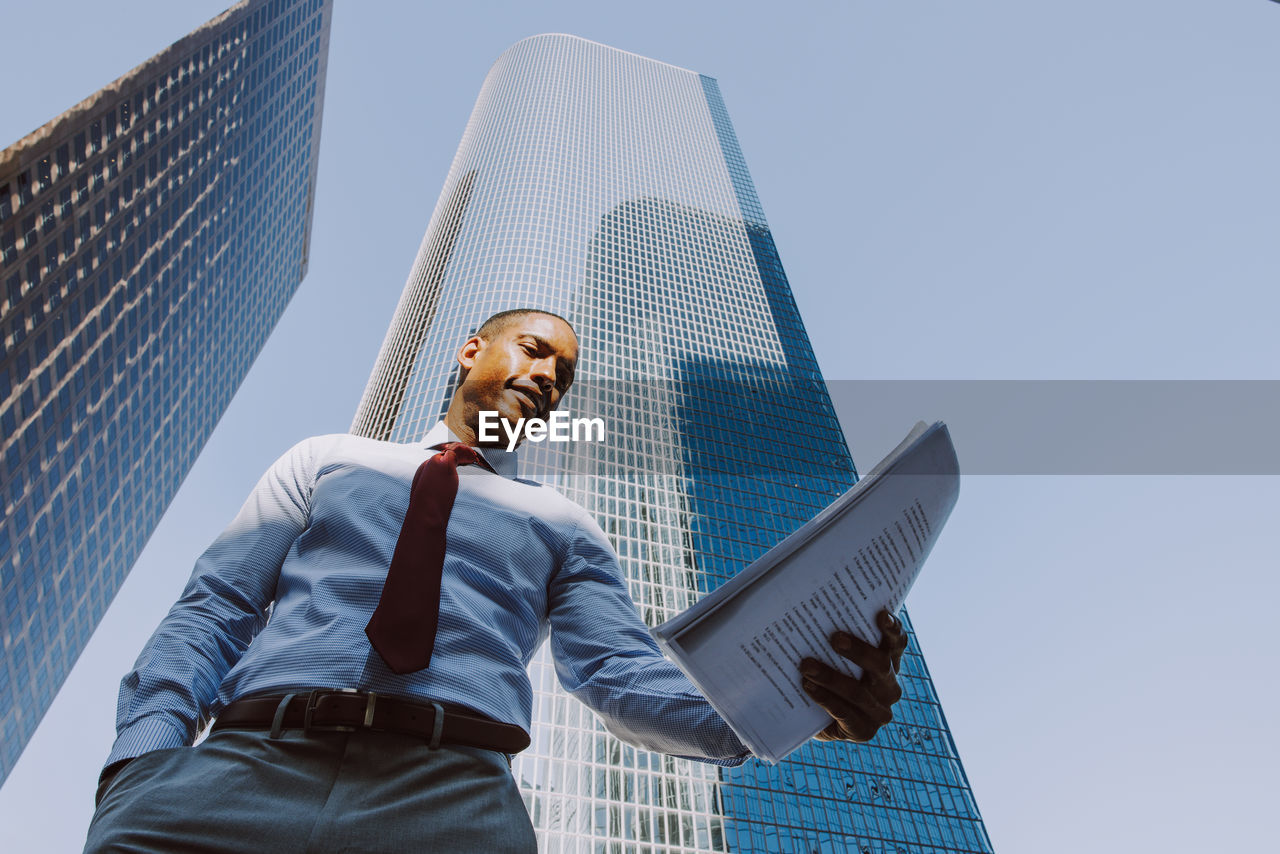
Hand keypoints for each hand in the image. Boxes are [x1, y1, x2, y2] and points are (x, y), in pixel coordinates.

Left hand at [800, 608, 907, 742]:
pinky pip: (845, 713)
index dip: (892, 629)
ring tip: (806, 665)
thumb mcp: (834, 655)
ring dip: (831, 677)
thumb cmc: (825, 675)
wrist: (813, 718)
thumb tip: (813, 608)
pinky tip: (808, 686)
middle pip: (880, 665)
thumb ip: (835, 637)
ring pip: (859, 692)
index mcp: (889, 664)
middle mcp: (890, 687)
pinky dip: (825, 698)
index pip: (897, 644)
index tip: (880, 614)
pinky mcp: (864, 731)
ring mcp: (880, 712)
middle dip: (858, 650)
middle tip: (834, 638)